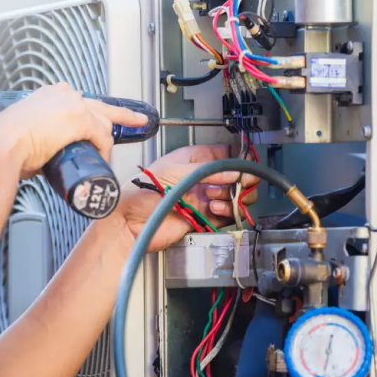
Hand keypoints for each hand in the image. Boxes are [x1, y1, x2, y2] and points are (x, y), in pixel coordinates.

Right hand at [0, 82, 148, 178]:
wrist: (3, 144)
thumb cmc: (8, 143)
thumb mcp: (30, 133)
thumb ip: (44, 138)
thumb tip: (49, 155)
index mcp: (51, 95)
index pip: (83, 102)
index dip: (96, 114)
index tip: (104, 118)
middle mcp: (64, 95)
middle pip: (102, 107)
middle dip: (123, 115)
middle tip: (139, 119)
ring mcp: (75, 105)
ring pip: (104, 124)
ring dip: (107, 143)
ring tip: (107, 157)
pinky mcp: (82, 119)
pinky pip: (102, 137)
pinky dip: (104, 150)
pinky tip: (101, 160)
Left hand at [118, 145, 258, 251]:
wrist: (130, 223)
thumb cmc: (143, 191)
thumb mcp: (176, 171)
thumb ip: (208, 171)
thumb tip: (234, 171)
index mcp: (195, 159)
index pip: (227, 153)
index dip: (240, 157)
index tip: (246, 163)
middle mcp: (202, 177)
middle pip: (236, 176)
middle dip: (239, 179)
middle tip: (238, 182)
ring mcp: (204, 197)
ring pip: (235, 196)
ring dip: (232, 196)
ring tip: (214, 198)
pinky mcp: (205, 217)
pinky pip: (227, 214)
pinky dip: (227, 212)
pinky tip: (214, 208)